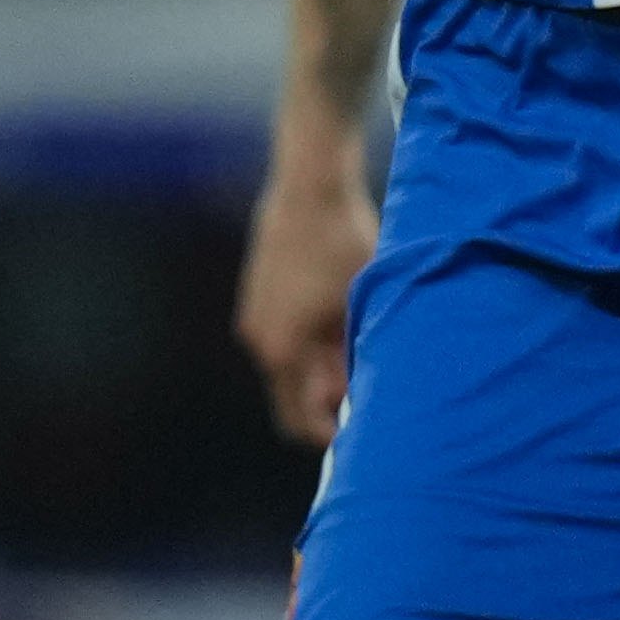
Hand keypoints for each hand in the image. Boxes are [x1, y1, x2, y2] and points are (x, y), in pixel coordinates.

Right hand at [238, 120, 380, 443]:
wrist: (309, 186)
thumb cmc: (341, 243)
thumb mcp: (359, 306)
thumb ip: (352, 358)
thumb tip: (356, 396)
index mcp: (282, 350)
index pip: (299, 419)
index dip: (328, 433)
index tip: (358, 432)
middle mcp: (259, 339)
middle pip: (291, 396)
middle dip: (325, 402)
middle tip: (365, 392)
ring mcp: (255, 316)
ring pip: (289, 365)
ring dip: (318, 370)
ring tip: (356, 350)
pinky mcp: (258, 295)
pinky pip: (283, 338)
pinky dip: (308, 345)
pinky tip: (338, 324)